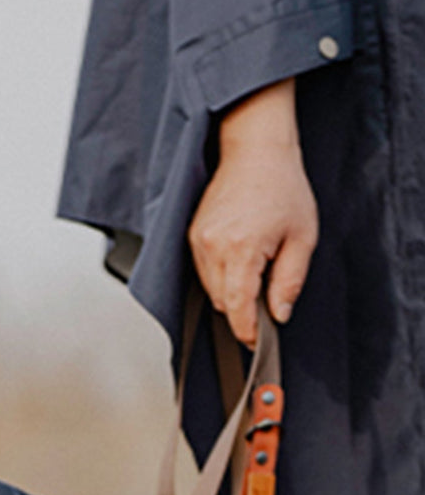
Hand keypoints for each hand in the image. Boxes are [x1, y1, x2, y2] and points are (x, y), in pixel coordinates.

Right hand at [188, 79, 317, 345]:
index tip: (256, 342)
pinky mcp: (191, 238)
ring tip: (256, 270)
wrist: (255, 152)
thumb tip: (279, 315)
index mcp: (241, 249)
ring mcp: (197, 242)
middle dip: (243, 309)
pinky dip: (220, 276)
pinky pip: (202, 272)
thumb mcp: (303, 237)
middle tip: (267, 299)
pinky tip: (240, 259)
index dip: (246, 330)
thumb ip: (289, 281)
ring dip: (231, 292)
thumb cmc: (283, 187)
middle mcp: (212, 248)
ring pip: (210, 289)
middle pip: (222, 302)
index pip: (237, 306)